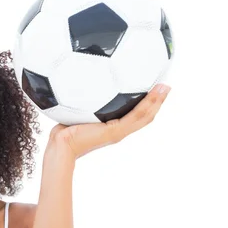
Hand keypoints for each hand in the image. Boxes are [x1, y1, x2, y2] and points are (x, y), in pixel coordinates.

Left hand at [45, 84, 171, 159]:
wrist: (61, 144)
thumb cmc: (65, 129)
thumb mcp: (76, 111)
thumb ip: (81, 100)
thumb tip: (75, 83)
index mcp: (113, 126)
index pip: (134, 116)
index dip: (146, 104)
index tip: (153, 90)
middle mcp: (119, 130)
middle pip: (144, 116)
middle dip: (156, 102)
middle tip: (166, 86)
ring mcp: (119, 132)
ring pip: (144, 116)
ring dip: (157, 102)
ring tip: (166, 87)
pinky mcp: (116, 132)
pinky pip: (136, 116)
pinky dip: (148, 104)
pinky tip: (154, 92)